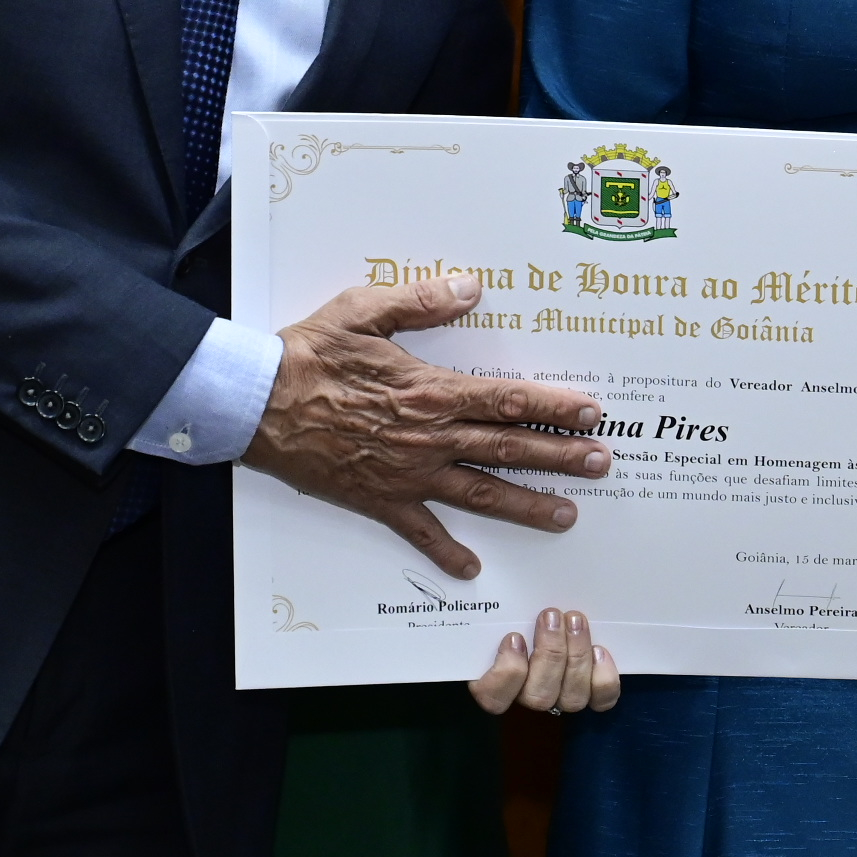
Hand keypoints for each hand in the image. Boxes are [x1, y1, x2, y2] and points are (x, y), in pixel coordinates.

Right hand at [242, 274, 608, 578]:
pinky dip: (446, 552)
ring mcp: (406, 475)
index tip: (591, 413)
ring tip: (567, 515)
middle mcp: (429, 439)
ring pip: (480, 494)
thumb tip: (471, 288)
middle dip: (560, 457)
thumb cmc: (309, 354)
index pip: (508, 400)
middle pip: (508, 449)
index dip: (554, 407)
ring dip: (527, 505)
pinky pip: (419, 531)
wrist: (255, 403)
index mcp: (431, 392)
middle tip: (601, 464)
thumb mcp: (364, 310)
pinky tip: (471, 568)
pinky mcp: (378, 500)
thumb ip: (422, 300)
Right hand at [470, 607, 620, 715]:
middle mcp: (528, 693)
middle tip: (552, 616)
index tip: (514, 637)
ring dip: (576, 657)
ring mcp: (561, 695)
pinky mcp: (591, 691)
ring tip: (575, 621)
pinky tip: (600, 650)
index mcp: (496, 679)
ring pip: (570, 698)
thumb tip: (475, 571)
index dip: (506, 673)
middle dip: (550, 654)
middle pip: (537, 696)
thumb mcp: (498, 600)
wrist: (555, 610)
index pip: (493, 697)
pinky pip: (601, 699)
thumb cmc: (517, 604)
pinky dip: (603, 678)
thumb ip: (486, 597)